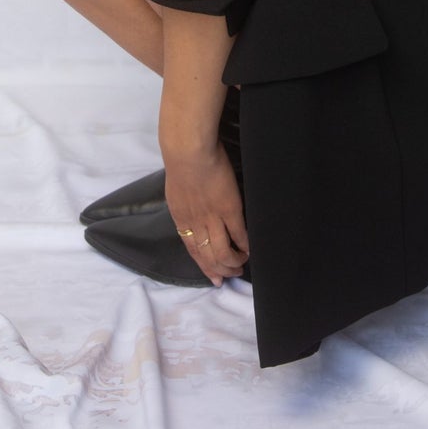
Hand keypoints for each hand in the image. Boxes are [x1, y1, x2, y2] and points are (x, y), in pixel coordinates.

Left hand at [163, 141, 248, 286]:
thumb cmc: (181, 159)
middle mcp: (195, 225)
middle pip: (208, 258)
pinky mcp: (229, 209)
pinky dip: (245, 245)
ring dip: (234, 263)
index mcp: (181, 219)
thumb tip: (192, 209)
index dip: (205, 267)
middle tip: (232, 275)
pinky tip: (251, 248)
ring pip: (223, 253)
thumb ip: (184, 204)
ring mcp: (213, 218)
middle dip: (221, 271)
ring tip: (243, 264)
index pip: (193, 251)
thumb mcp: (177, 188)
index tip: (214, 278)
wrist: (189, 150)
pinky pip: (239, 235)